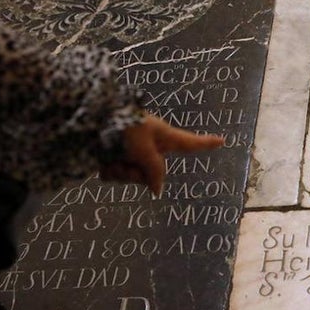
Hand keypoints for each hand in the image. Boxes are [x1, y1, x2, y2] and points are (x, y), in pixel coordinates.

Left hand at [99, 114, 224, 195]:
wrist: (86, 119)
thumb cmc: (121, 127)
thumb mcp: (143, 148)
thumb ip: (154, 170)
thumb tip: (158, 189)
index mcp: (162, 136)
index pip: (190, 143)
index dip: (207, 143)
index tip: (223, 140)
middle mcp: (148, 145)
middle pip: (153, 173)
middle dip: (137, 173)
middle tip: (126, 159)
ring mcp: (131, 151)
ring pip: (131, 177)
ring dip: (120, 171)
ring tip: (110, 156)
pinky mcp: (113, 156)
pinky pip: (115, 175)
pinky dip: (108, 170)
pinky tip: (100, 160)